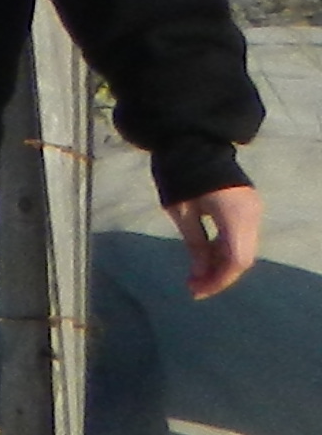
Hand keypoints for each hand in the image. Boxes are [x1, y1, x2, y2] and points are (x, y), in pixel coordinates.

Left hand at [173, 181, 263, 301]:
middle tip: (192, 288)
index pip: (237, 259)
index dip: (219, 279)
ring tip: (194, 278)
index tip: (196, 291)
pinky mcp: (248, 208)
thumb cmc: (181, 177)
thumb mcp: (182, 214)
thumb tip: (200, 275)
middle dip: (219, 276)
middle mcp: (252, 214)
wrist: (193, 144)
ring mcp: (253, 210)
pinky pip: (240, 238)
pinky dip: (224, 252)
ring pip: (243, 250)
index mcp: (235, 215)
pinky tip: (204, 261)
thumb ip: (196, 245)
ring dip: (221, 266)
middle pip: (243, 257)